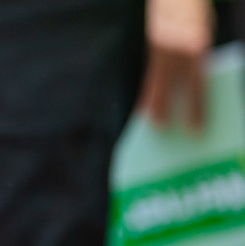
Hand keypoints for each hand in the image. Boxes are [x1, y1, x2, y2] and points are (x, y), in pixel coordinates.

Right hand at [138, 0, 213, 129]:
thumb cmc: (194, 16)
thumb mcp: (203, 37)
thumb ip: (197, 62)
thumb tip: (190, 93)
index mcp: (196, 48)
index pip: (197, 87)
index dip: (196, 110)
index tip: (195, 130)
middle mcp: (175, 49)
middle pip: (168, 89)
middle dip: (165, 110)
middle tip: (163, 129)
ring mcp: (158, 47)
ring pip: (152, 84)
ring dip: (151, 103)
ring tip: (150, 119)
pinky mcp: (147, 45)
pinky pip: (145, 74)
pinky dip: (144, 89)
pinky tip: (143, 101)